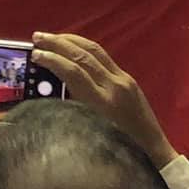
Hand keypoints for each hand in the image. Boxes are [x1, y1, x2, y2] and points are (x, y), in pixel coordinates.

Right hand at [29, 33, 175, 168]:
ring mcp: (124, 79)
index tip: (35, 54)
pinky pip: (103, 56)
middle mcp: (114, 86)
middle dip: (58, 43)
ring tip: (51, 37)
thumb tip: (48, 90)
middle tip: (37, 37)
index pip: (74, 72)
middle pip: (83, 55)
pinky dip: (84, 48)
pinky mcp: (128, 78)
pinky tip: (73, 47)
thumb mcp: (91, 133)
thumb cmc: (118, 151)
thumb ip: (73, 109)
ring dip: (71, 40)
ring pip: (95, 50)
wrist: (153, 151)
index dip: (53, 60)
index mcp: (103, 104)